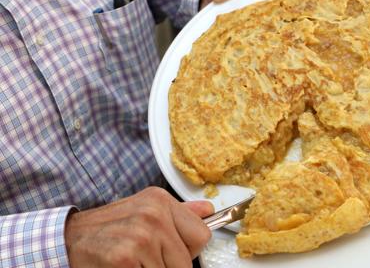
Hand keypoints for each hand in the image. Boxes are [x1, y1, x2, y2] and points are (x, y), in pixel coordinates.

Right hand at [65, 187, 213, 267]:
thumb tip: (208, 210)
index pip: (202, 235)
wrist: (68, 239)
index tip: (171, 252)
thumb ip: (179, 212)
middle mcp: (153, 213)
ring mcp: (140, 235)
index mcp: (160, 200)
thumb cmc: (108, 228)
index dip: (188, 250)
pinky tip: (122, 267)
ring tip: (133, 262)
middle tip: (144, 259)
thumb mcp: (144, 210)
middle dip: (168, 267)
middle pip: (186, 261)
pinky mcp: (124, 256)